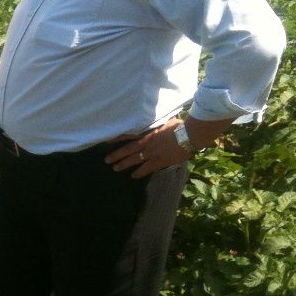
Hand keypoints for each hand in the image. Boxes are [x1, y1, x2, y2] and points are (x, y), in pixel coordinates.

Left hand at [105, 116, 233, 177]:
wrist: (189, 134)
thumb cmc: (180, 125)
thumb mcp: (165, 121)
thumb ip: (158, 123)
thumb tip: (157, 119)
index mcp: (147, 132)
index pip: (128, 135)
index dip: (117, 138)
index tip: (106, 141)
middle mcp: (147, 143)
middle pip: (128, 149)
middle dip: (116, 155)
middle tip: (106, 160)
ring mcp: (152, 153)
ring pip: (134, 160)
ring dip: (124, 164)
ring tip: (115, 169)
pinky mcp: (160, 161)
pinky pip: (147, 168)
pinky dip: (140, 172)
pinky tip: (133, 176)